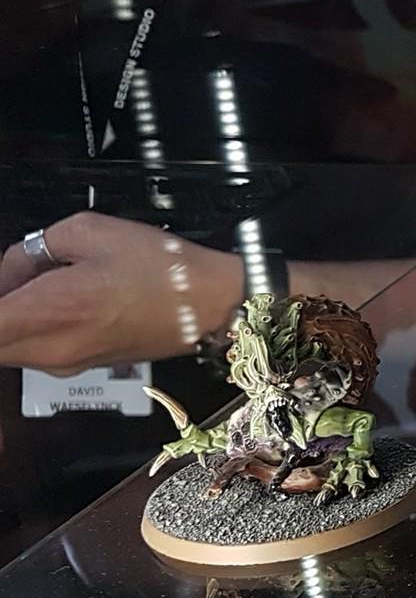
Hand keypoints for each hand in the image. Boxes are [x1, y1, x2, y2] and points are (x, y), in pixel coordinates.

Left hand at [0, 213, 242, 375]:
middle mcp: (52, 348)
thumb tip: (15, 265)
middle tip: (16, 275)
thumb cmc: (164, 269)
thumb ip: (33, 247)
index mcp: (51, 311)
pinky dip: (28, 327)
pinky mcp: (78, 367)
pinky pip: (30, 351)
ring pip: (6, 347)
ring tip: (38, 282)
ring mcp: (64, 364)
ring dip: (9, 317)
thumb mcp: (91, 230)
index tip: (6, 281)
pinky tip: (55, 299)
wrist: (213, 304)